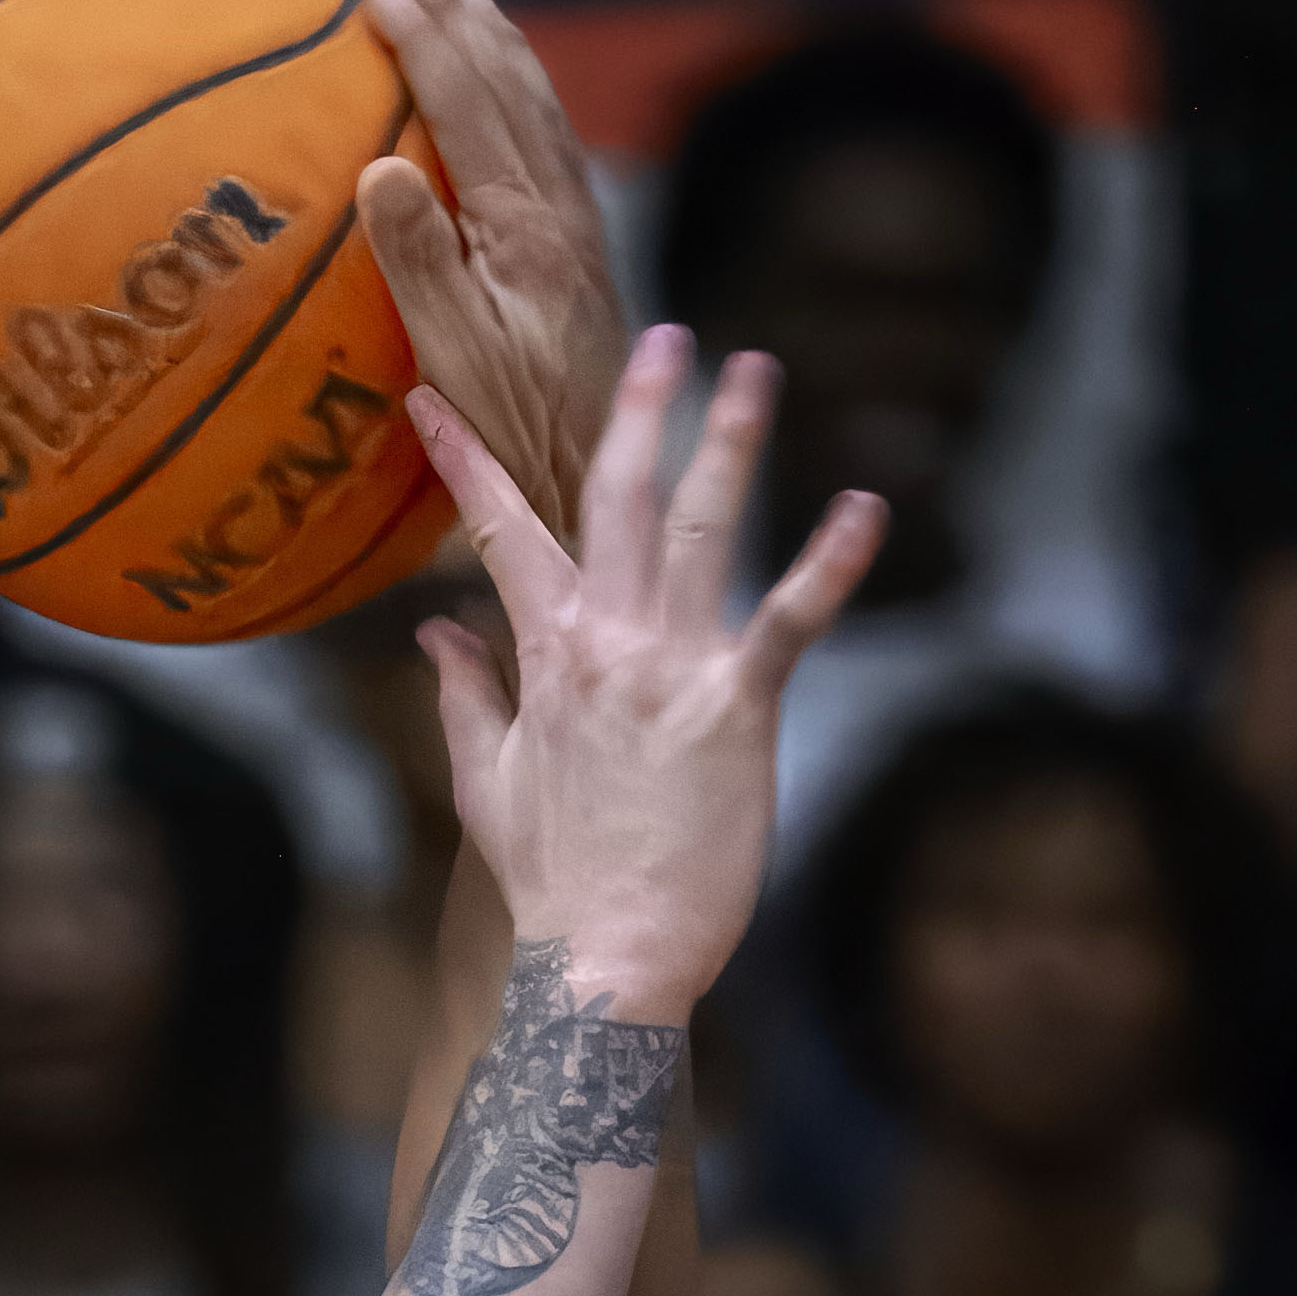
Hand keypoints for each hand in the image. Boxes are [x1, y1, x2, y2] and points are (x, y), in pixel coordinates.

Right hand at [353, 0, 623, 551]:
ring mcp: (577, 224)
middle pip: (508, 84)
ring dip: (493, 43)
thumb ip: (418, 259)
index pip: (467, 103)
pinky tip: (502, 94)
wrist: (602, 473)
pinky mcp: (581, 249)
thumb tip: (381, 165)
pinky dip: (516, 92)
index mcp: (525, 222)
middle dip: (454, 16)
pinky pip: (546, 138)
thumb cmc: (514, 430)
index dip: (421, 38)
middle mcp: (561, 206)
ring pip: (536, 104)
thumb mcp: (452, 355)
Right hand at [410, 331, 879, 1023]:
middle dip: (640, 412)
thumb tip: (435, 632)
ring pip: (698, 531)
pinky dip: (828, 564)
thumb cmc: (551, 882)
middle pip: (616, 499)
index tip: (431, 397)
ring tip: (757, 371)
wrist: (606, 960)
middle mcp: (606, 644)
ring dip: (729, 445)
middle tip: (665, 335)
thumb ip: (463, 694)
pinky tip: (865, 507)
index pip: (498, 535)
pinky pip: (789, 622)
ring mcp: (673, 670)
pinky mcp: (739, 709)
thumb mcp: (484, 782)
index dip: (464, 462)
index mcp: (543, 656)